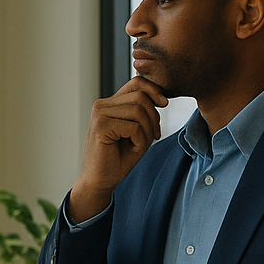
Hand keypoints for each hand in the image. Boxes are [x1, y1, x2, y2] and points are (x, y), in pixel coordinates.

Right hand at [70, 77, 167, 220]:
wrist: (100, 181)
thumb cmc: (118, 158)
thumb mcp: (137, 130)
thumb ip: (143, 112)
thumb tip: (161, 97)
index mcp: (109, 103)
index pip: (137, 82)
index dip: (154, 90)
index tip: (164, 104)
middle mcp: (101, 105)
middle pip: (141, 96)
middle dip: (153, 117)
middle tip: (153, 135)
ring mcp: (99, 114)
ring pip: (139, 111)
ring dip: (147, 131)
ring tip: (140, 144)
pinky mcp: (101, 127)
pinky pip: (134, 127)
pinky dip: (140, 141)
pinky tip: (133, 149)